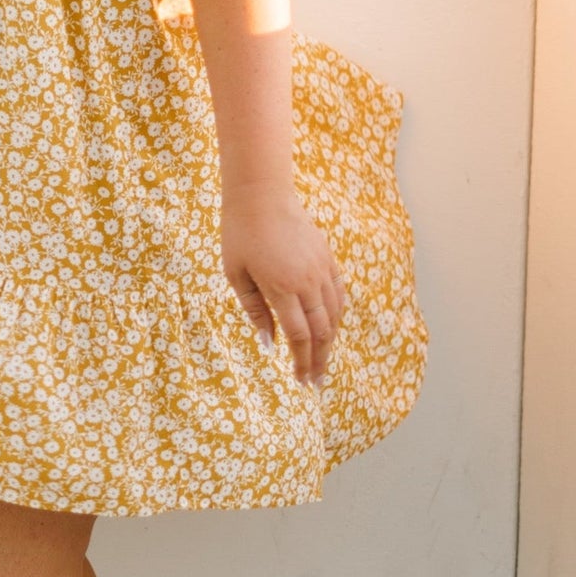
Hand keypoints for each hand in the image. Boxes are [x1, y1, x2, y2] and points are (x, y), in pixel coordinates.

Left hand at [222, 184, 345, 387]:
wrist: (261, 194)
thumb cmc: (240, 233)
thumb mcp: (236, 274)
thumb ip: (254, 310)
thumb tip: (269, 344)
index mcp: (281, 287)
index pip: (299, 336)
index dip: (302, 362)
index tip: (301, 381)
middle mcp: (307, 281)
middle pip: (321, 331)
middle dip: (319, 360)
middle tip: (316, 382)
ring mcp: (320, 268)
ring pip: (334, 314)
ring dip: (330, 341)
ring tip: (323, 360)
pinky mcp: (327, 257)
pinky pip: (339, 292)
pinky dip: (338, 314)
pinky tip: (333, 328)